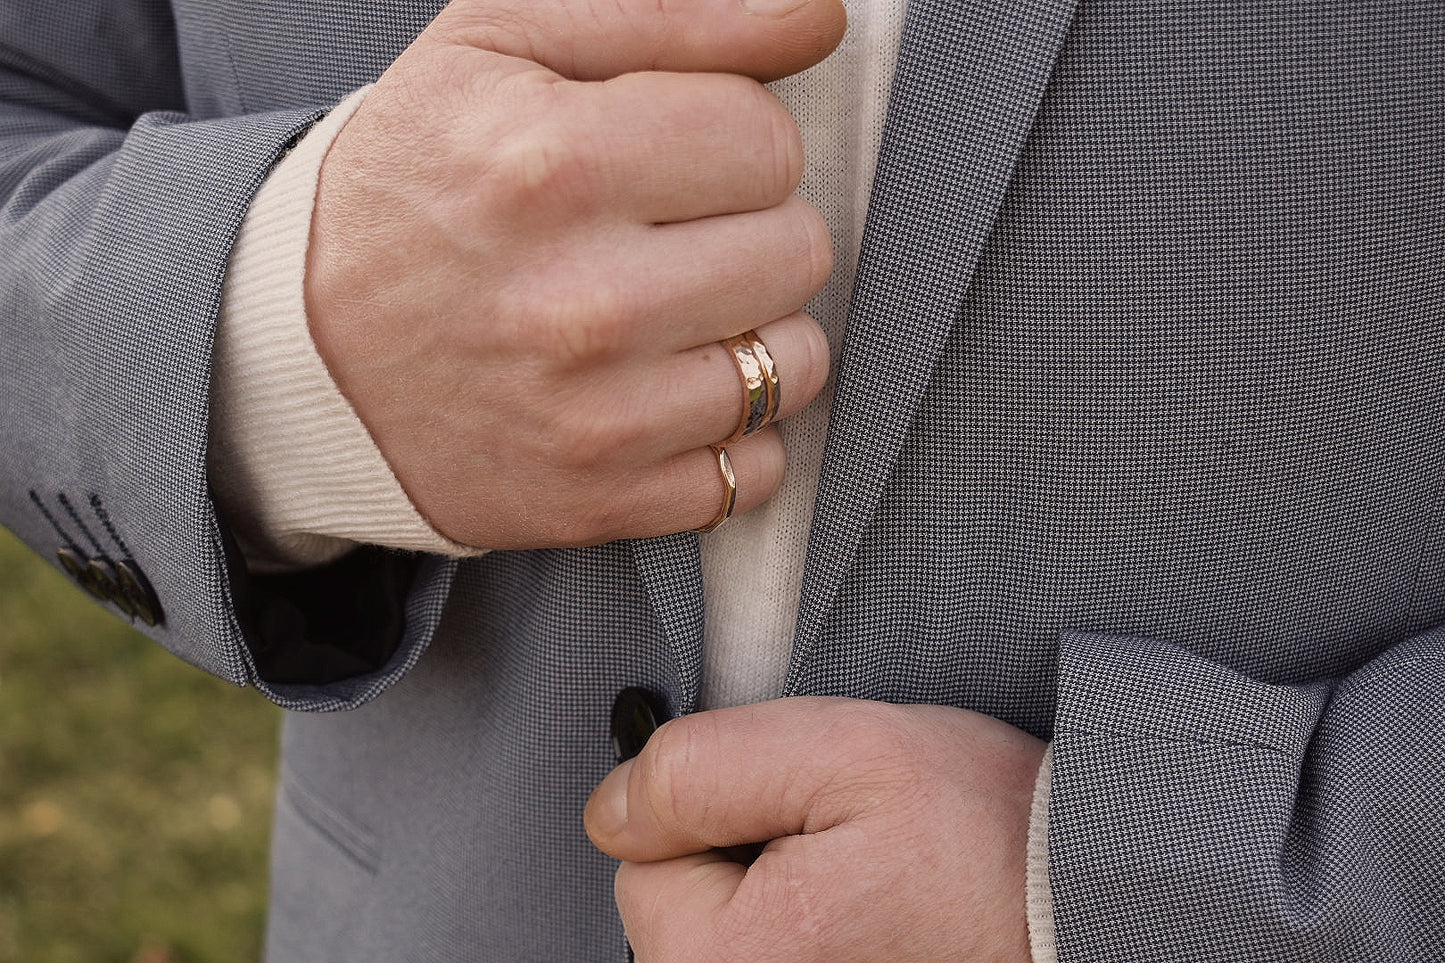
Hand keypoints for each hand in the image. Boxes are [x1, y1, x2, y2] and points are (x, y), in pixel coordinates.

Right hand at [304, 0, 844, 547]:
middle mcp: (582, 303)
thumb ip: (673, 12)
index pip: (768, 141)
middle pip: (797, 251)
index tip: (668, 158)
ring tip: (665, 316)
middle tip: (663, 238)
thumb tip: (818, 15)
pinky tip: (662, 393)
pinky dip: (729, 433)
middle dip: (746, 231)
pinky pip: (756, 469)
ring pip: (794, 365)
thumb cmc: (414, 186)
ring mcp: (594, 420)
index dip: (727, 140)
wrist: (304, 355)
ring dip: (750, 334)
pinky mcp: (601, 502)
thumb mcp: (504, 46)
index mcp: (554, 165)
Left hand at [585, 697, 1047, 961]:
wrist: (1086, 903)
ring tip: (866, 877)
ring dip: (782, 891)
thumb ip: (697, 769)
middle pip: (678, 905)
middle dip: (745, 852)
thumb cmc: (983, 835)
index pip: (638, 856)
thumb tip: (610, 807)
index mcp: (728, 962)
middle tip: (841, 841)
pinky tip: (870, 915)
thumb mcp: (836, 751)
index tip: (800, 807)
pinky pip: (779, 949)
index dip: (716, 804)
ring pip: (729, 929)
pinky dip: (811, 927)